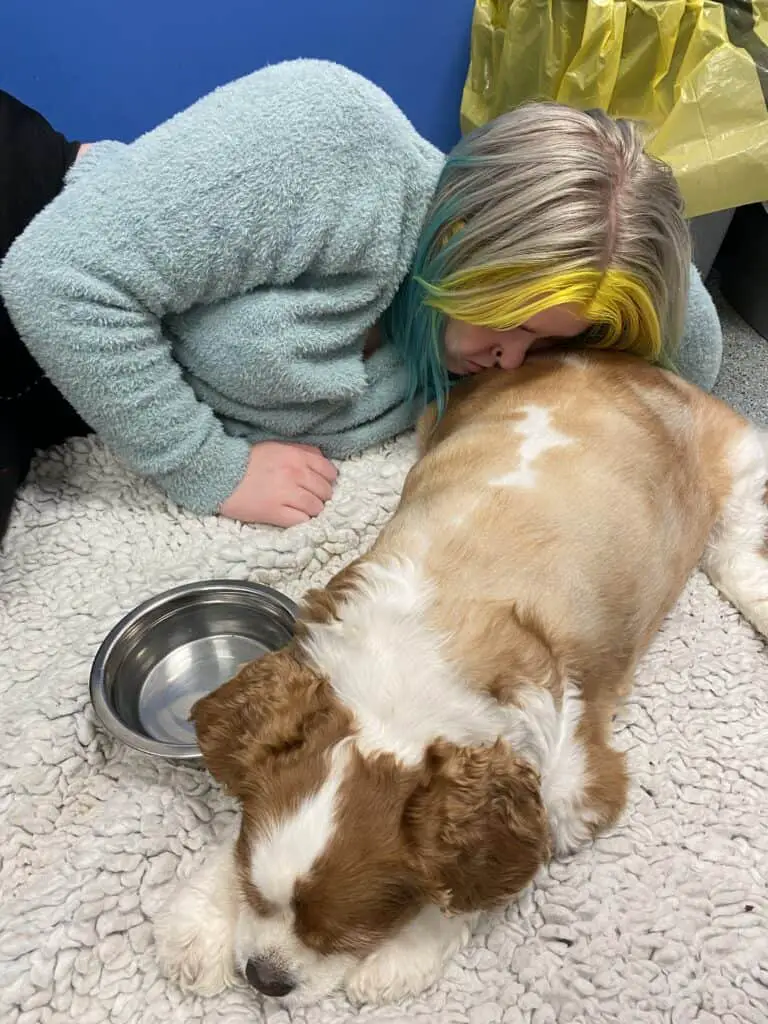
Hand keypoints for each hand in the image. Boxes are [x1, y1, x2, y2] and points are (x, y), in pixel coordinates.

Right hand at [218, 442, 336, 526]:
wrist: (218, 474)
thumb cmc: (246, 460)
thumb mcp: (276, 446)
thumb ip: (301, 450)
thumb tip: (321, 457)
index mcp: (296, 456)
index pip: (329, 472)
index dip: (327, 480)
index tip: (320, 485)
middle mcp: (295, 473)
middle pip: (325, 491)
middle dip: (321, 497)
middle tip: (311, 499)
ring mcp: (286, 493)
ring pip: (316, 508)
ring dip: (312, 511)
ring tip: (302, 510)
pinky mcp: (275, 512)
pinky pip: (301, 521)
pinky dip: (301, 521)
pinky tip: (293, 517)